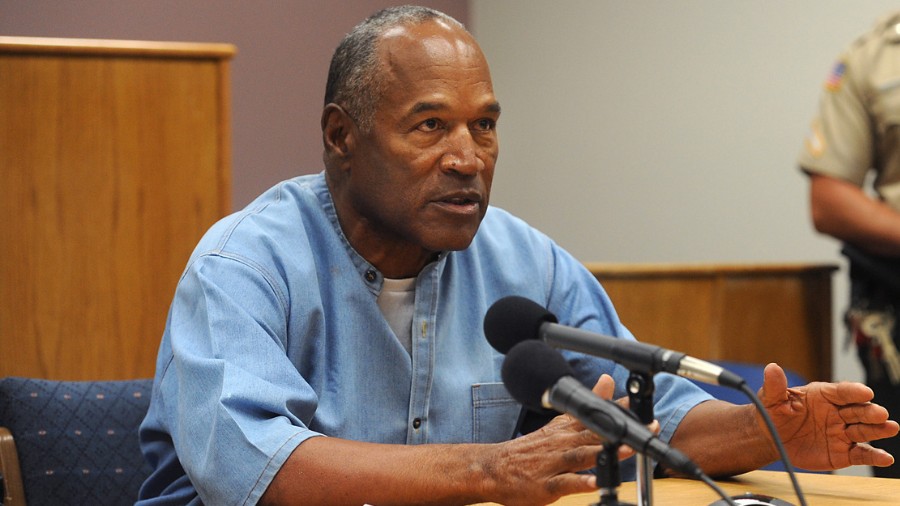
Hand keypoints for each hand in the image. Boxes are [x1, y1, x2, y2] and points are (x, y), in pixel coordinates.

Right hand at [483, 374, 642, 505]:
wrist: (494, 467)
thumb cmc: (531, 448)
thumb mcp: (559, 422)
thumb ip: (587, 403)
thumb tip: (608, 380)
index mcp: (567, 429)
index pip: (597, 414)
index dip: (621, 408)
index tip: (642, 401)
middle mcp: (563, 443)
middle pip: (595, 433)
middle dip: (621, 429)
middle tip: (647, 424)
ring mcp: (554, 463)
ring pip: (582, 456)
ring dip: (605, 452)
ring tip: (626, 449)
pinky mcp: (546, 484)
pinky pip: (565, 483)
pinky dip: (581, 482)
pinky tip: (595, 483)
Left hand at [759, 363, 899, 470]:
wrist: (772, 437)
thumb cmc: (774, 413)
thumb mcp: (770, 399)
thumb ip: (775, 386)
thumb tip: (772, 367)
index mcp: (823, 395)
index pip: (841, 391)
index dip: (853, 391)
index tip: (865, 392)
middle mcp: (837, 413)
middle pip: (858, 410)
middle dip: (870, 411)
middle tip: (880, 413)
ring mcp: (842, 432)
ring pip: (864, 430)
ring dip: (878, 430)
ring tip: (891, 427)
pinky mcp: (843, 453)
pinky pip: (861, 454)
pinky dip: (874, 456)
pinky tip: (885, 458)